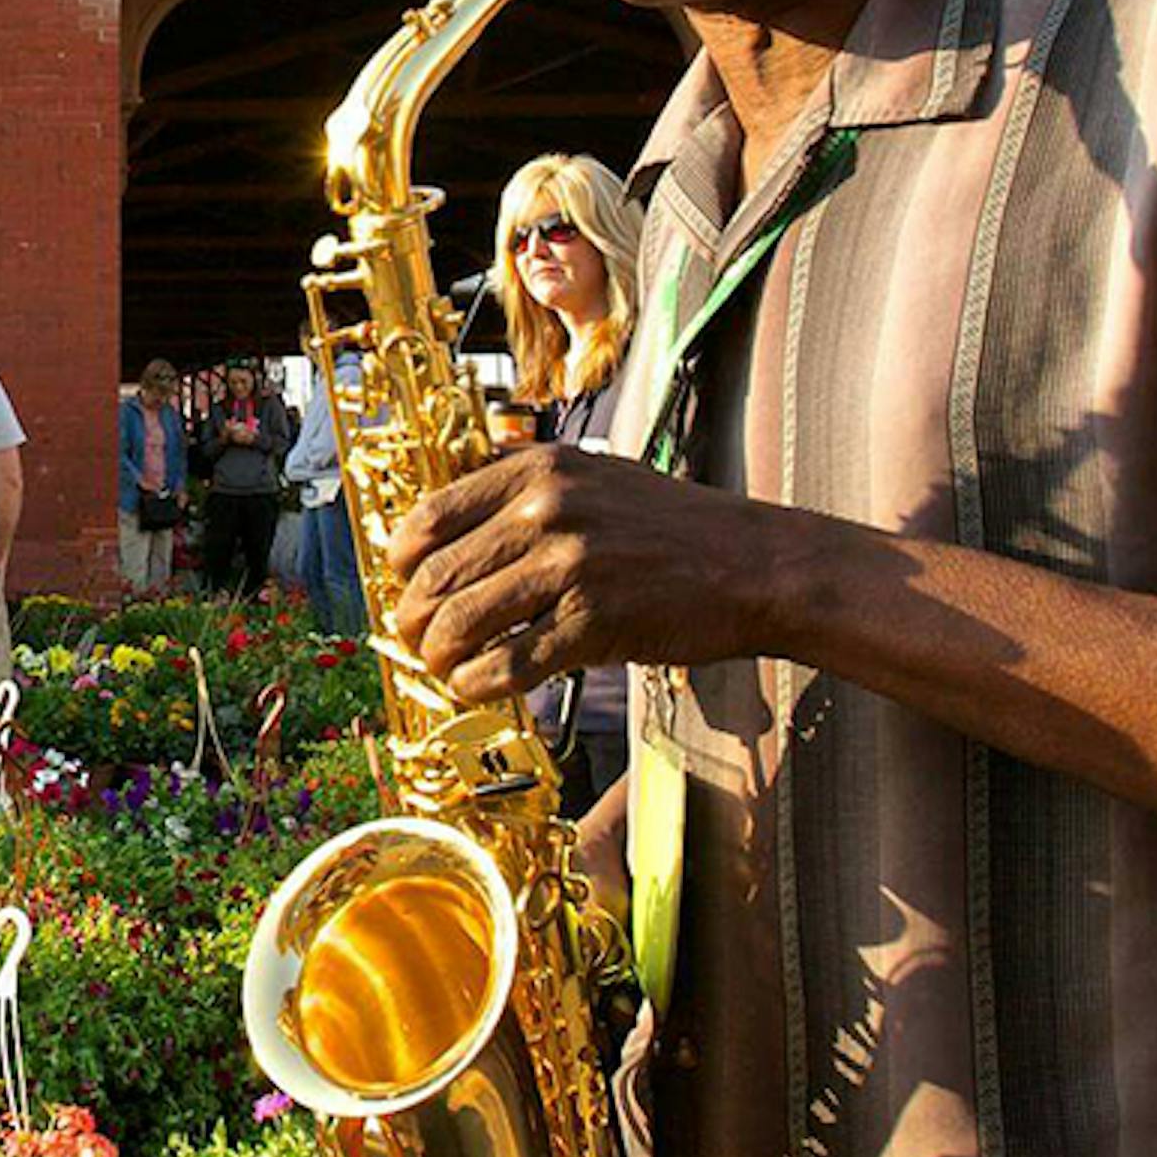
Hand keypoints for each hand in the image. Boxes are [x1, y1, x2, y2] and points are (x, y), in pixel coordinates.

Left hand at [382, 446, 809, 701]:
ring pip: (462, 622)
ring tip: (446, 669)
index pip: (429, 516)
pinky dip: (480, 684)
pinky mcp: (594, 622)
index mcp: (537, 468)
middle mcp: (546, 508)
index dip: (402, 563)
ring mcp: (570, 565)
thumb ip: (524, 493)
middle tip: (418, 641)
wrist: (755, 563)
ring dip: (440, 657)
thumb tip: (450, 534)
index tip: (405, 586)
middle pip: (435, 575)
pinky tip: (478, 688)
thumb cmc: (673, 526)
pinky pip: (509, 663)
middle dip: (414, 619)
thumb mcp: (592, 477)